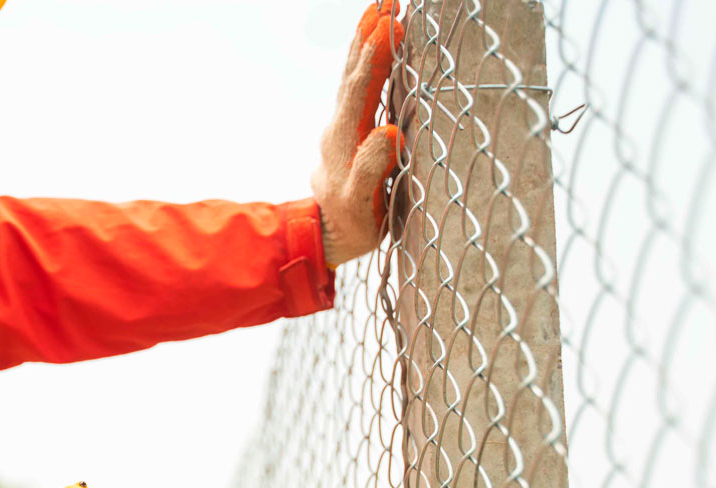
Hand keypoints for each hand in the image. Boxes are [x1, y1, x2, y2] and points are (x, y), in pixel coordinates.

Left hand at [312, 1, 403, 267]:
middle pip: (354, 72)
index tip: (388, 24)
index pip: (360, 90)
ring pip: (354, 75)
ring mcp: (344, 125)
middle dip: (369, 34)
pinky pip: (360, 87)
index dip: (375, 57)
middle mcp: (340, 126)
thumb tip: (389, 131)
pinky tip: (378, 48)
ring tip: (382, 9)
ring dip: (367, 41)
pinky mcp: (350, 129)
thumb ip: (372, 169)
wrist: (327, 236)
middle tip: (387, 0)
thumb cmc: (350, 224)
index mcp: (344, 139)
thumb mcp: (361, 204)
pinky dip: (369, 62)